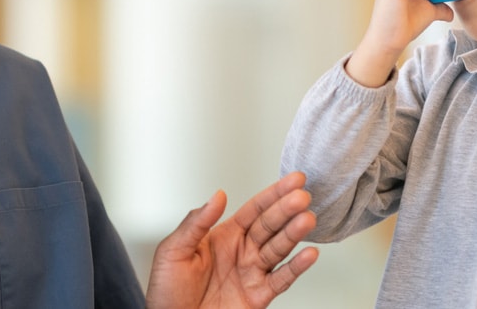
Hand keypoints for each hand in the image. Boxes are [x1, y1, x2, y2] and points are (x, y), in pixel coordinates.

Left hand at [145, 172, 318, 308]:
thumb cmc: (168, 292)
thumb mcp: (174, 250)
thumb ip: (196, 222)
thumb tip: (216, 196)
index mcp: (223, 236)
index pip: (254, 210)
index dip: (274, 194)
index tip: (293, 181)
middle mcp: (242, 251)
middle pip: (269, 225)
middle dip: (286, 210)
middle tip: (302, 197)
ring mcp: (252, 273)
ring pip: (278, 248)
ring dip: (293, 234)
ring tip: (307, 220)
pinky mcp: (258, 296)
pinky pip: (281, 280)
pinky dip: (296, 267)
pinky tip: (308, 254)